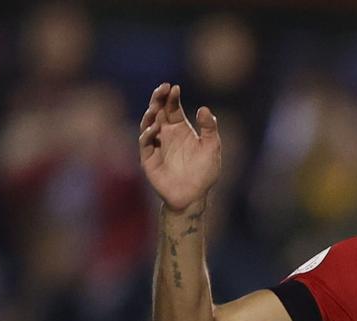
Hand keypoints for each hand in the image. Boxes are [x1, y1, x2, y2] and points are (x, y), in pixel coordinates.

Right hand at [138, 83, 221, 212]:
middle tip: (162, 88)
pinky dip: (148, 134)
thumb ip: (209, 129)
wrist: (193, 196)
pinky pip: (145, 143)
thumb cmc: (204, 172)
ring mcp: (155, 144)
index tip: (174, 87)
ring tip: (157, 107)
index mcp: (179, 129)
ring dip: (150, 114)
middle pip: (157, 111)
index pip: (172, 108)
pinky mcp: (148, 158)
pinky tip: (155, 128)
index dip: (172, 97)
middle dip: (158, 98)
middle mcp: (165, 134)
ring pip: (148, 124)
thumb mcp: (211, 148)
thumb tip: (204, 109)